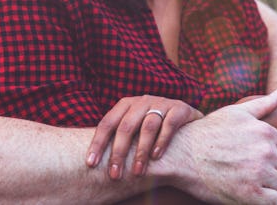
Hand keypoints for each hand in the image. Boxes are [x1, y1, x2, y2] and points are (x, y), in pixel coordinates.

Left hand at [86, 95, 202, 178]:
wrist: (185, 114)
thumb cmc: (153, 125)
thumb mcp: (135, 126)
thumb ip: (119, 136)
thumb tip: (94, 161)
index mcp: (126, 104)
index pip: (107, 123)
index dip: (98, 143)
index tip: (91, 164)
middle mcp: (142, 101)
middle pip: (126, 126)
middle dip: (119, 152)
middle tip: (114, 175)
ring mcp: (161, 103)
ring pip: (148, 126)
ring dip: (141, 151)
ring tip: (137, 172)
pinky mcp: (179, 108)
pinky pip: (169, 124)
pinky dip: (162, 141)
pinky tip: (156, 157)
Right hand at [162, 88, 276, 203]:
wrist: (183, 153)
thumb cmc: (209, 132)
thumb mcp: (237, 112)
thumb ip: (264, 104)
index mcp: (266, 132)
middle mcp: (266, 152)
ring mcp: (258, 173)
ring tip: (270, 188)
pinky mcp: (249, 193)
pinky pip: (276, 202)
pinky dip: (272, 201)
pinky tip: (261, 196)